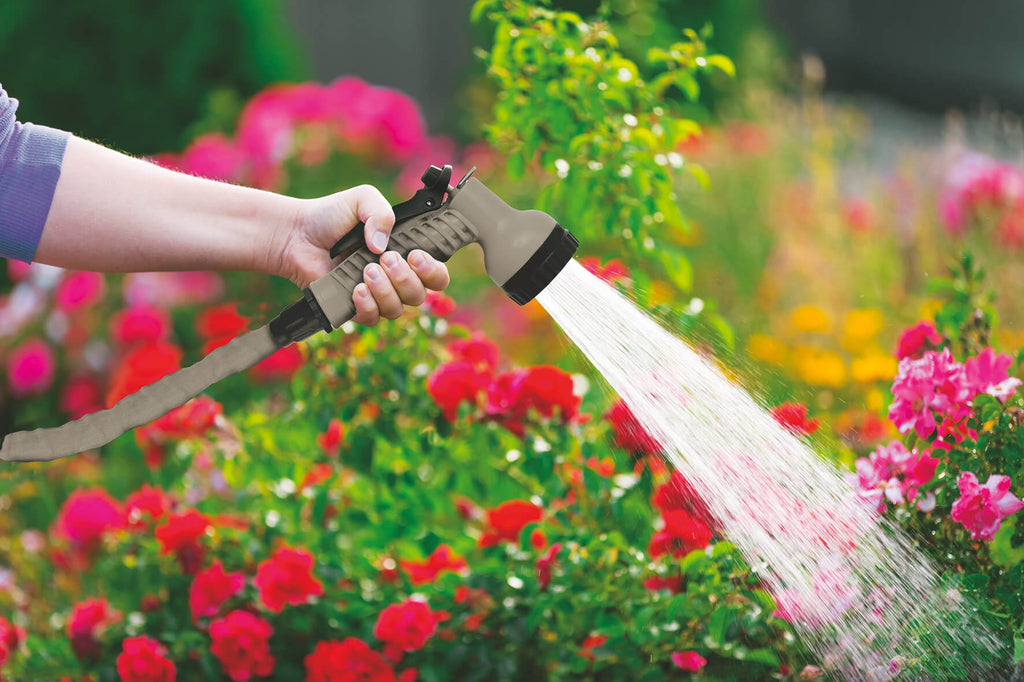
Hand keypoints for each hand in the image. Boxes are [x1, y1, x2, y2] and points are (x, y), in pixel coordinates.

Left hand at [270, 185, 449, 324]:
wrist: (297, 234)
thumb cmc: (331, 216)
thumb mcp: (362, 199)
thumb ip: (382, 212)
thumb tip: (384, 246)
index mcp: (405, 254)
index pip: (436, 274)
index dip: (432, 270)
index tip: (416, 255)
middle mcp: (395, 278)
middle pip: (421, 295)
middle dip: (406, 278)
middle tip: (386, 259)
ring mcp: (377, 295)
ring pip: (398, 309)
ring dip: (386, 290)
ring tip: (366, 270)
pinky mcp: (355, 308)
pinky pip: (373, 318)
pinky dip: (367, 305)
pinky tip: (356, 289)